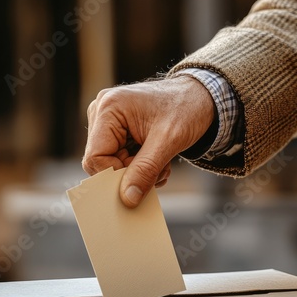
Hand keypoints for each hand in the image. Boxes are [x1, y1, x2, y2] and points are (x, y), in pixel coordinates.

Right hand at [82, 76, 214, 206]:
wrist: (201, 97)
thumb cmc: (187, 109)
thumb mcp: (168, 142)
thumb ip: (145, 171)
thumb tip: (127, 199)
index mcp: (109, 108)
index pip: (95, 158)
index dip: (117, 175)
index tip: (144, 177)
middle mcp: (102, 111)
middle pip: (102, 162)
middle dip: (132, 173)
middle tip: (159, 170)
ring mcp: (109, 120)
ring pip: (113, 163)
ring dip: (140, 171)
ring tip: (163, 162)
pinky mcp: (118, 129)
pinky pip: (120, 159)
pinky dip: (141, 166)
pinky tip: (159, 159)